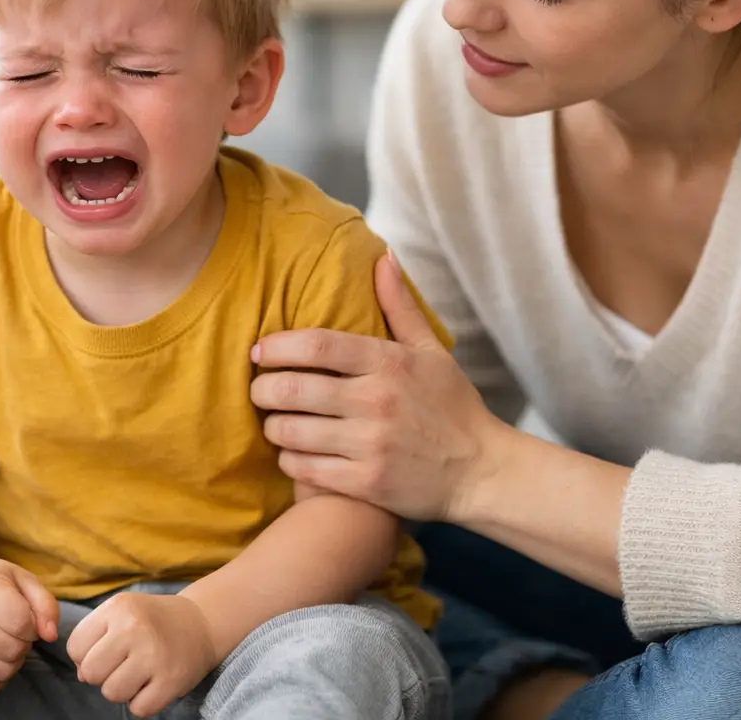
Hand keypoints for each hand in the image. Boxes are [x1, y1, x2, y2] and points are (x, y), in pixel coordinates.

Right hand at [0, 556, 58, 695]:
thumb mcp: (24, 580)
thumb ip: (46, 605)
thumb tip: (51, 636)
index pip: (21, 624)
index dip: (33, 627)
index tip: (28, 620)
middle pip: (12, 650)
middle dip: (24, 644)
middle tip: (17, 633)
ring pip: (0, 672)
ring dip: (13, 663)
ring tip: (7, 644)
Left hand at [66, 592, 216, 717]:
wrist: (201, 622)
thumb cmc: (152, 621)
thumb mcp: (120, 613)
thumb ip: (93, 638)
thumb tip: (81, 676)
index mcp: (118, 607)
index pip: (74, 647)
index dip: (86, 655)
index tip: (107, 650)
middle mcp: (135, 628)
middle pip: (90, 672)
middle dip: (102, 674)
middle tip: (123, 663)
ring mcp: (154, 655)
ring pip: (111, 693)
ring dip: (122, 690)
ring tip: (139, 673)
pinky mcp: (171, 680)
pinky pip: (138, 709)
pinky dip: (143, 702)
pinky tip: (153, 683)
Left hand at [250, 251, 507, 520]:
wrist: (482, 471)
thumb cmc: (453, 407)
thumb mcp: (431, 351)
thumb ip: (399, 306)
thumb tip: (383, 256)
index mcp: (388, 363)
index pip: (316, 344)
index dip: (277, 346)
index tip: (259, 351)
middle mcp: (376, 401)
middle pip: (293, 388)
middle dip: (263, 388)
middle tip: (258, 389)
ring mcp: (370, 444)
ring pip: (291, 431)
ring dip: (273, 426)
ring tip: (274, 421)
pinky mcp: (366, 483)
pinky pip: (305, 469)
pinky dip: (289, 460)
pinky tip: (293, 453)